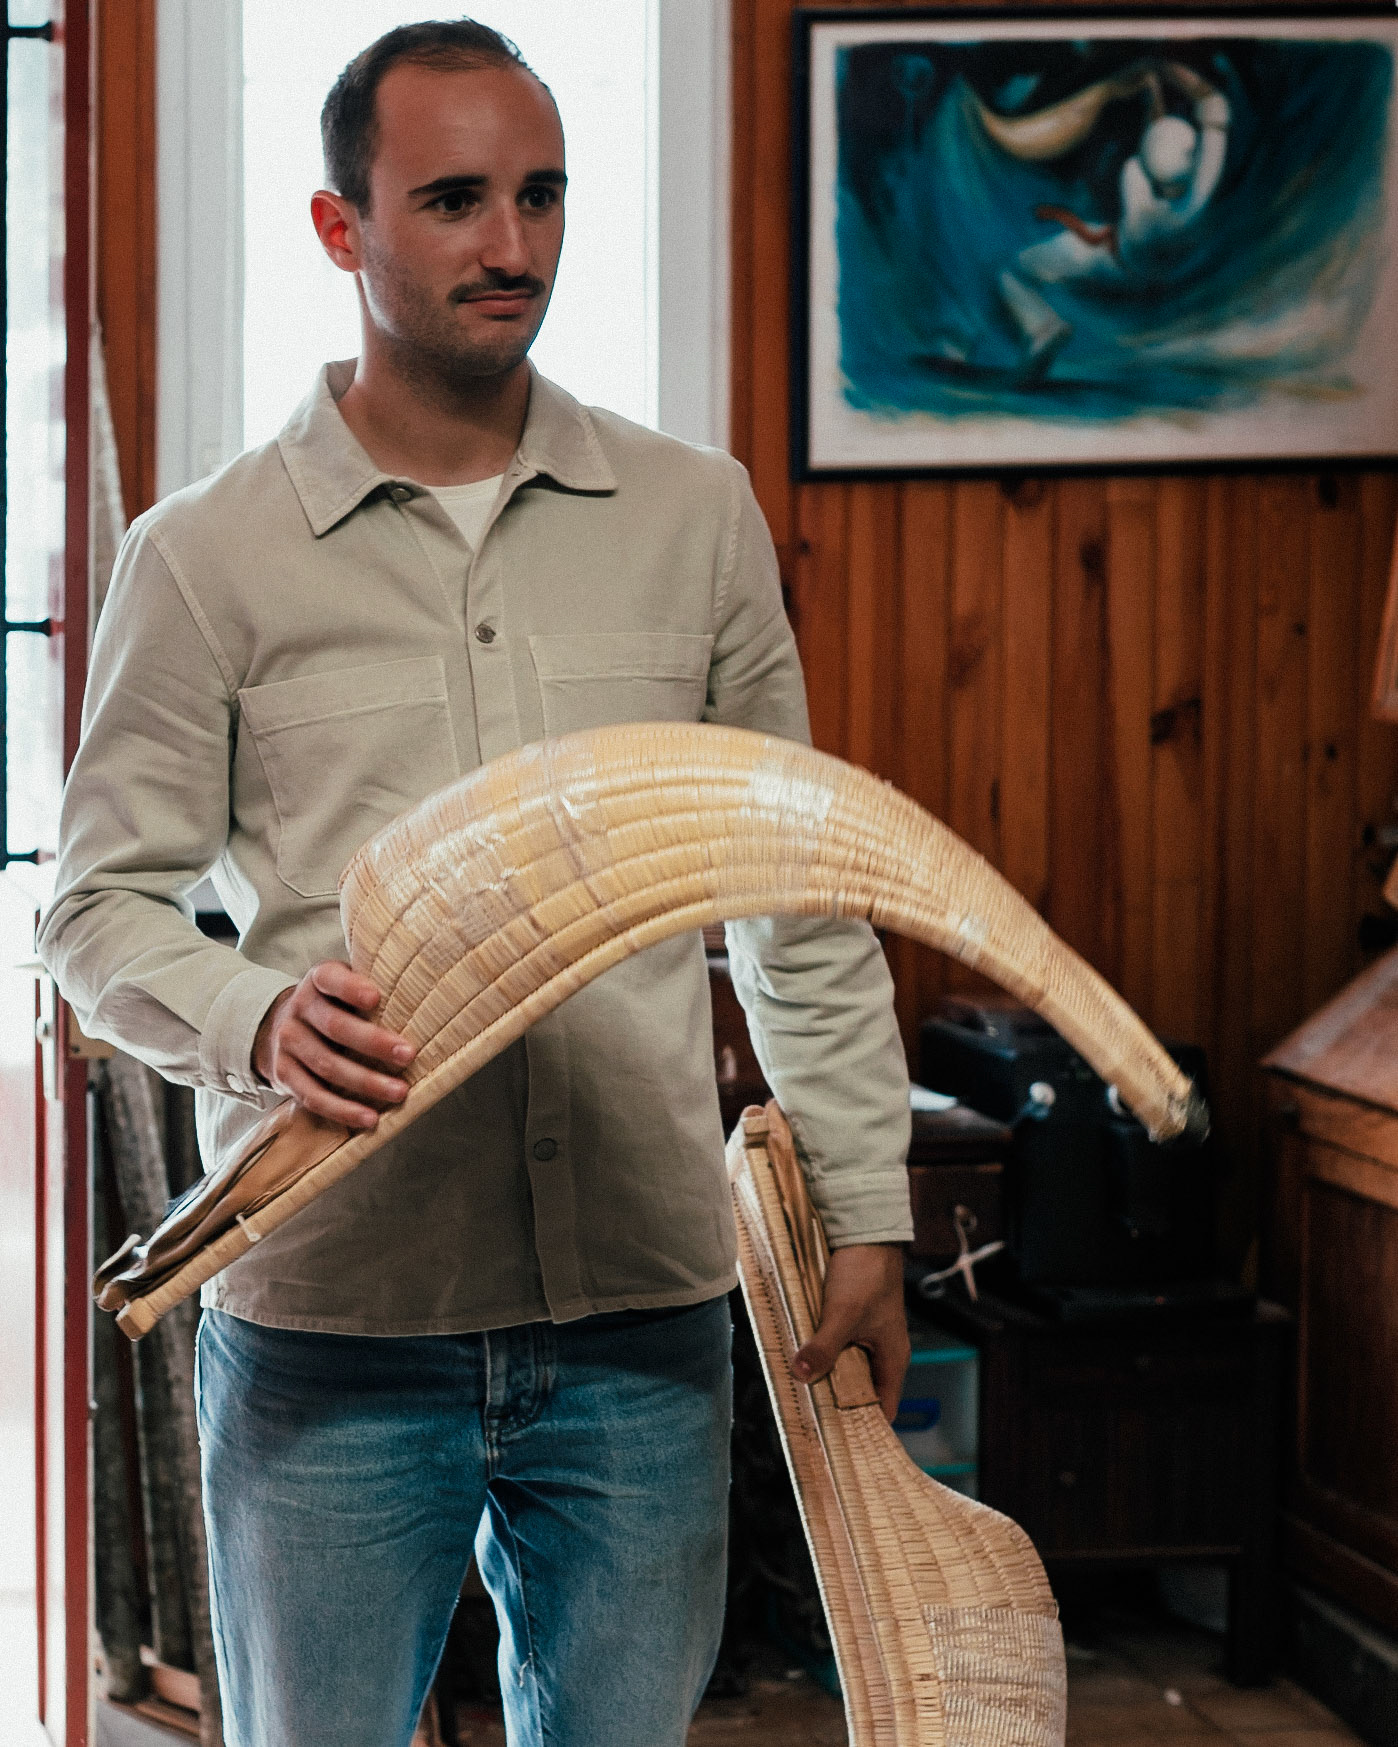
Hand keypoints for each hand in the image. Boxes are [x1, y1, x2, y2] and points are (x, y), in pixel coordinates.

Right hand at [252, 961, 415, 1129]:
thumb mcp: (345, 986)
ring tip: (399, 1091)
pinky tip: (369, 1117)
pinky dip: (342, 1110)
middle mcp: (299, 1009)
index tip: (376, 997)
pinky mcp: (283, 1074)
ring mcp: (287, 1043)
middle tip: (408, 1055)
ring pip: (327, 1066)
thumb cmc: (333, 1005)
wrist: (280, 1026)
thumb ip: (373, 988)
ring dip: (366, 1082)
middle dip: (374, 1043)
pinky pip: (313, 1096)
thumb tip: (424, 1003)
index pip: (331, 979)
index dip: (351, 988)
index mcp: (317, 980)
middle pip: (335, 1027)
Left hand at [791, 1242, 909, 1421]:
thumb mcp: (842, 1314)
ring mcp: (864, 1336)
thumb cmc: (866, 1273)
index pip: (883, 1408)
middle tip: (807, 1418)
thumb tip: (801, 1375)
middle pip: (859, 1391)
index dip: (863, 1426)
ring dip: (823, 1375)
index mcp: (892, 1359)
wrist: (864, 1233)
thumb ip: (824, 1347)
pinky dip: (818, 1353)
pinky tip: (798, 1358)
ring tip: (798, 1392)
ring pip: (843, 1367)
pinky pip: (833, 1347)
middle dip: (835, 1402)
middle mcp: (881, 1352)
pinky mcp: (848, 1321)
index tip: (838, 1441)